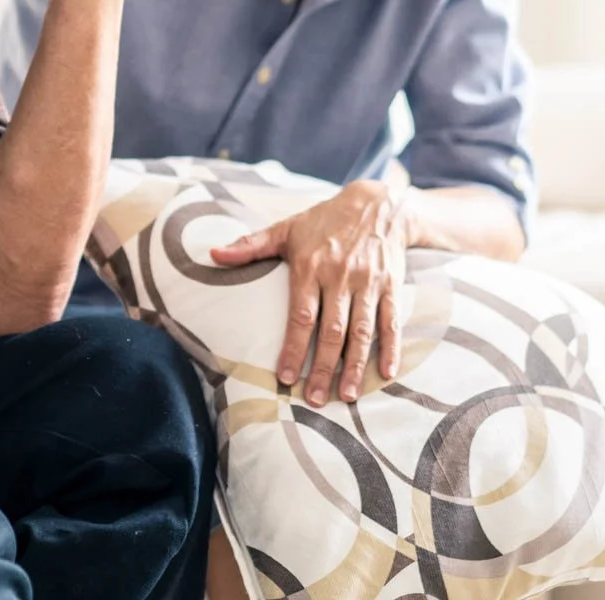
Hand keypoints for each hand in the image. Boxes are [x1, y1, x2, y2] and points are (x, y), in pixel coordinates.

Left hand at [210, 181, 412, 405]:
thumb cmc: (324, 221)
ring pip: (362, 331)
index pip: (301, 316)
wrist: (378, 205)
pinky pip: (392, 322)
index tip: (286, 377)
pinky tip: (386, 374)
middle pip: (332, 331)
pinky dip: (392, 348)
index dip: (293, 348)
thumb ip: (250, 244)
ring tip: (347, 395)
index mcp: (311, 267)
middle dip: (323, 368)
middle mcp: (340, 278)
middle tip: (315, 399)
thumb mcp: (286, 229)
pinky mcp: (392, 287)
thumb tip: (212, 254)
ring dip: (354, 366)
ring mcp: (368, 284)